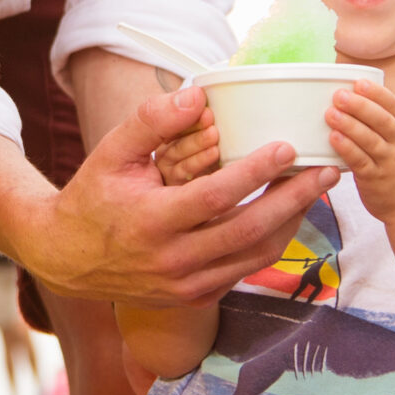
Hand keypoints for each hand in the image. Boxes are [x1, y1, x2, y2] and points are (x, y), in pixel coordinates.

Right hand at [27, 87, 336, 306]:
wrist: (66, 259)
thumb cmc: (93, 197)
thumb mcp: (111, 153)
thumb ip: (151, 122)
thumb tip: (196, 97)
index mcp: (151, 221)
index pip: (215, 197)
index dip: (255, 173)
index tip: (287, 148)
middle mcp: (172, 260)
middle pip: (248, 231)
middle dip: (294, 200)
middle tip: (328, 172)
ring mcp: (186, 285)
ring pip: (255, 256)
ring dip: (292, 223)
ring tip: (317, 191)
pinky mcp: (194, 297)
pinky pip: (244, 270)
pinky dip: (271, 243)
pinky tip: (289, 216)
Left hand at [324, 81, 394, 219]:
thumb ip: (377, 120)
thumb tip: (346, 95)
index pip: (393, 105)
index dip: (377, 93)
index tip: (359, 82)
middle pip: (381, 120)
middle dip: (360, 105)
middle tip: (338, 95)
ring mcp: (388, 161)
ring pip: (370, 140)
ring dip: (350, 125)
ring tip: (330, 114)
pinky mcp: (376, 179)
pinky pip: (361, 162)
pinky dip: (348, 149)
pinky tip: (334, 139)